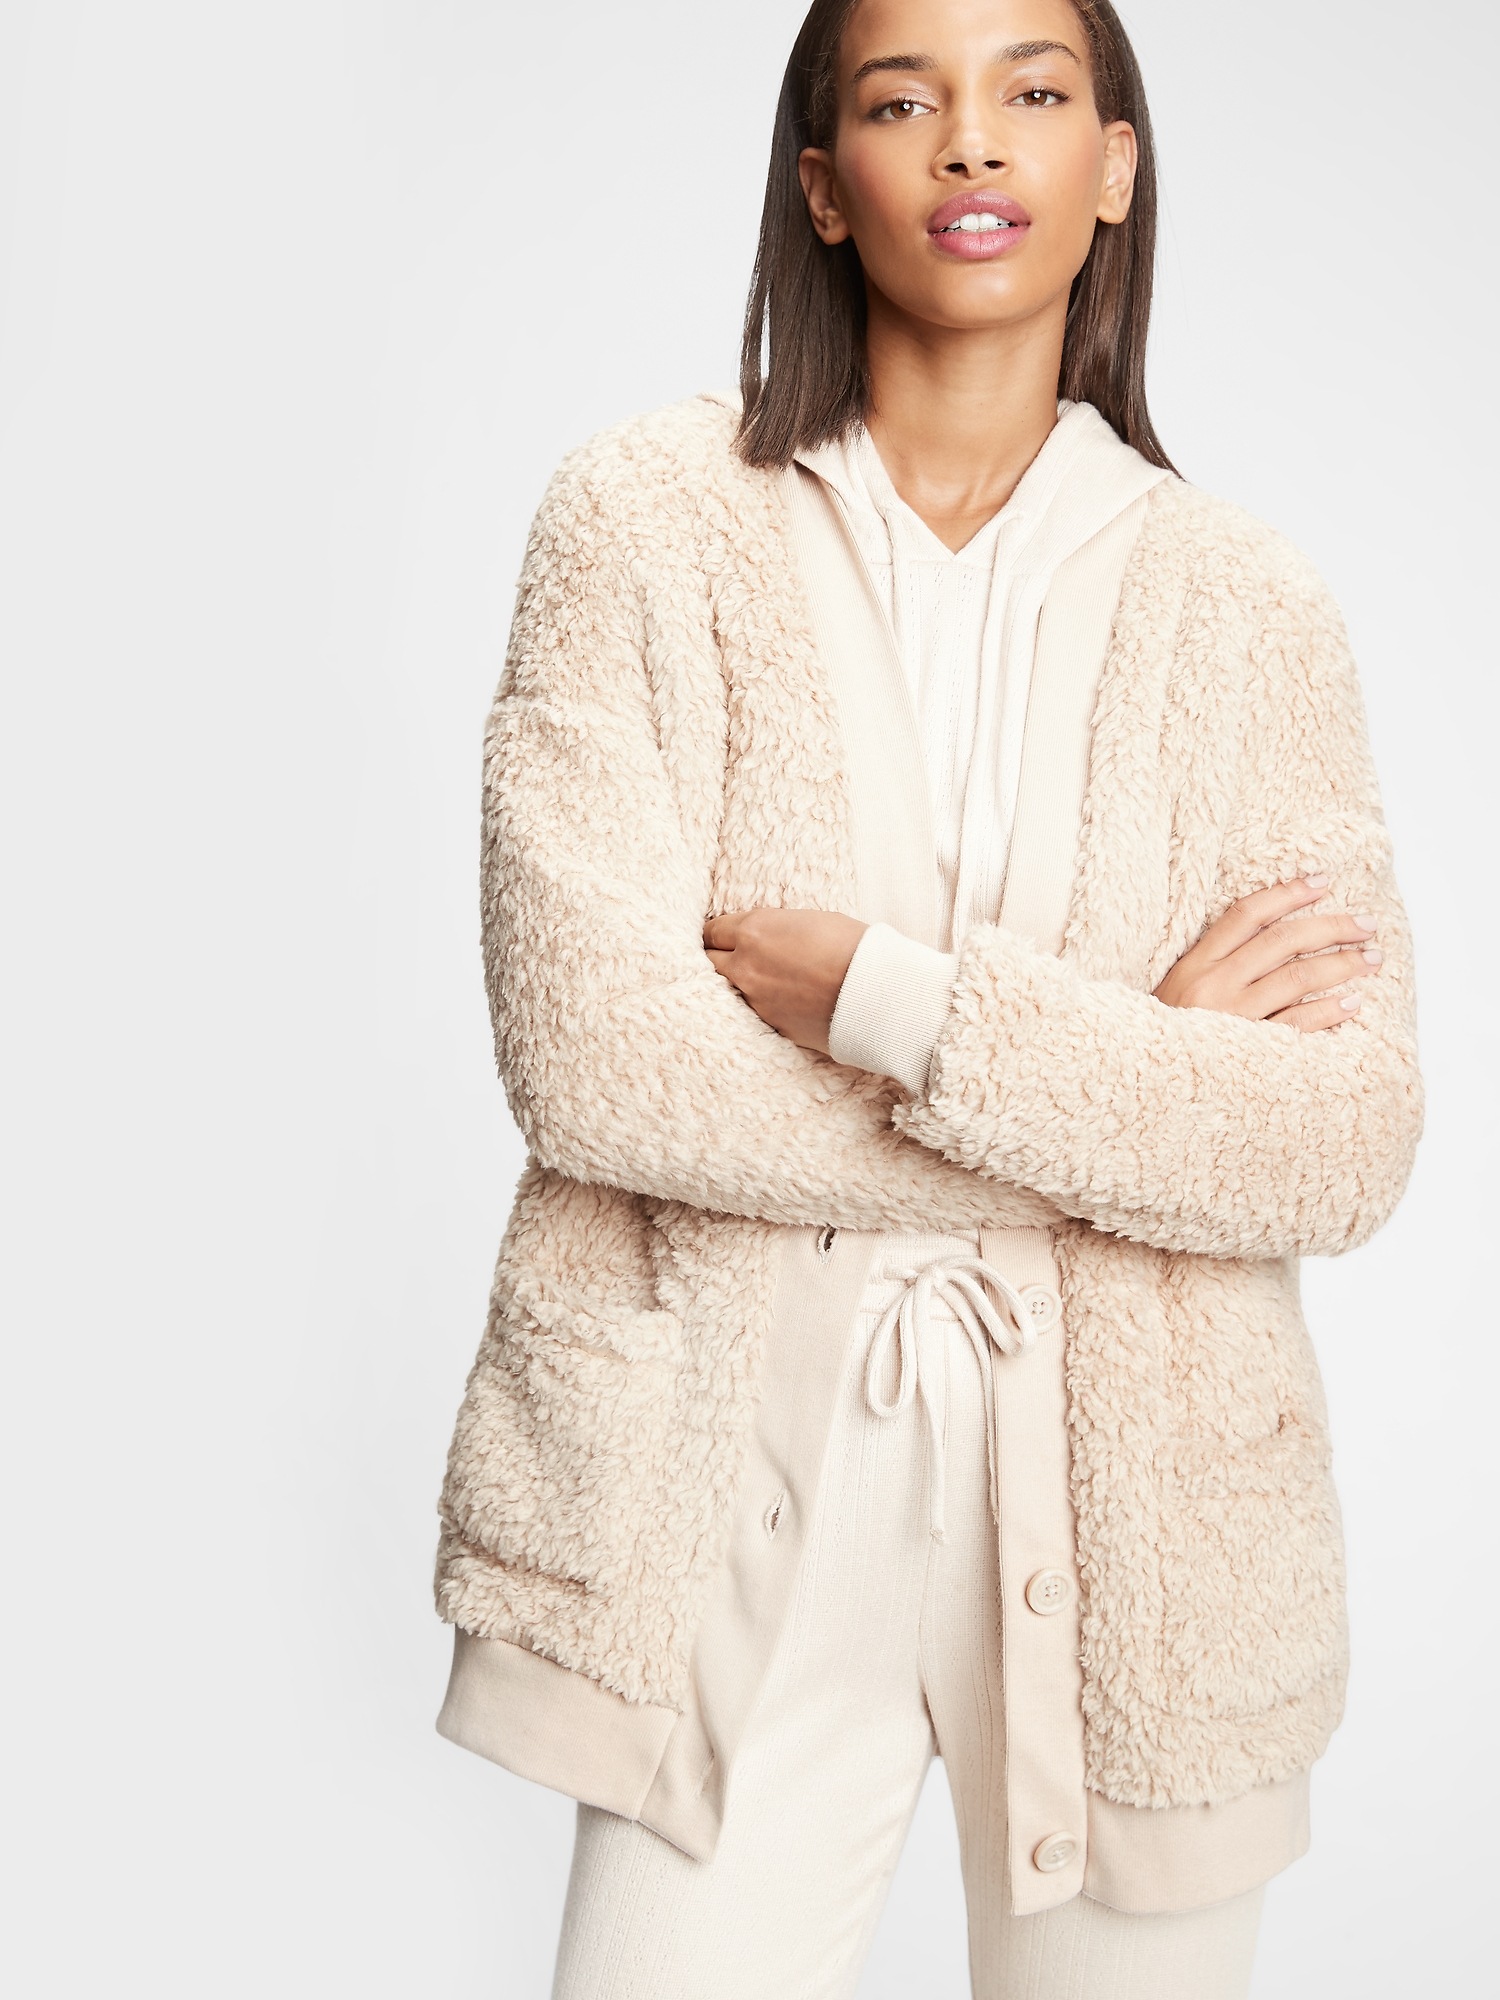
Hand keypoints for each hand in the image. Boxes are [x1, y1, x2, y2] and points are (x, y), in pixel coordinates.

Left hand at [704, 908, 867, 1053]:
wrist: (877, 993)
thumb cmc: (853, 946)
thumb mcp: (810, 921)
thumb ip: (775, 928)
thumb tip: (764, 938)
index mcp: (754, 931)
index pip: (712, 931)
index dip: (715, 933)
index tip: (719, 936)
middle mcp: (745, 965)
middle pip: (706, 962)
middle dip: (715, 958)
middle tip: (725, 957)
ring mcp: (754, 999)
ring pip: (725, 989)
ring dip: (733, 983)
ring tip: (751, 979)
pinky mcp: (770, 1025)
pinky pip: (750, 1011)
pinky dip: (755, 1004)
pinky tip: (772, 999)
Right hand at [1154, 875, 1381, 1031]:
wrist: (1146, 1082)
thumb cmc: (1168, 1034)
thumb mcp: (1179, 989)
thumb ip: (1216, 962)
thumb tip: (1274, 934)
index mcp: (1195, 964)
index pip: (1247, 915)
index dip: (1287, 894)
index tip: (1323, 882)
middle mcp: (1214, 984)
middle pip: (1282, 941)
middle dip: (1331, 928)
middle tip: (1366, 925)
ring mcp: (1233, 1017)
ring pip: (1297, 977)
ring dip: (1341, 965)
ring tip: (1370, 959)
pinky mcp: (1249, 1050)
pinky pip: (1299, 1023)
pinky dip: (1329, 1011)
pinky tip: (1352, 1002)